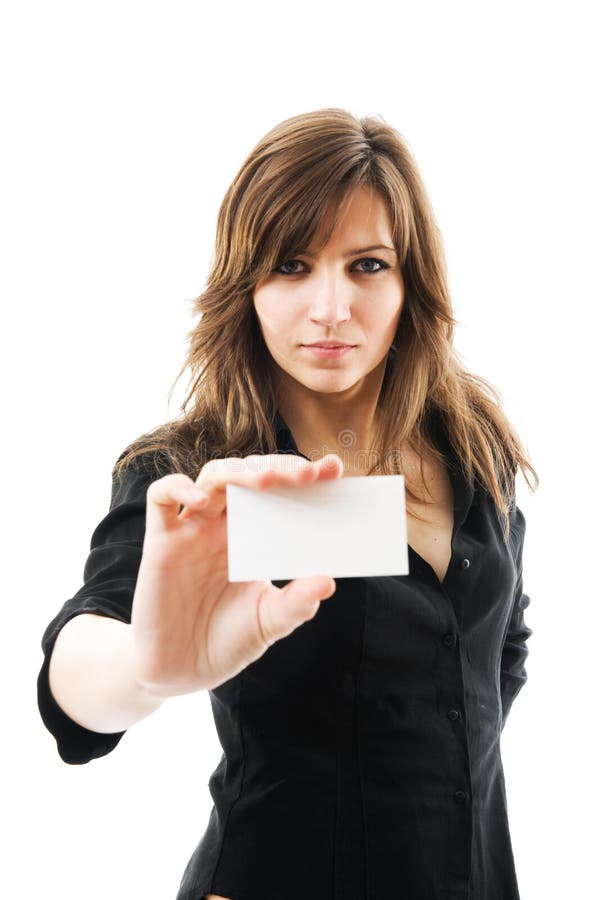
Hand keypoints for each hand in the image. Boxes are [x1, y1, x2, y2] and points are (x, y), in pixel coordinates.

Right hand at [129, 452, 342, 696]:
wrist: (181, 671)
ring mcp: (193, 529)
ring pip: (213, 477)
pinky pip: (161, 498)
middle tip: (309, 474)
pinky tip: (202, 500)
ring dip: (241, 472)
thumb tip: (328, 581)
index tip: (335, 471)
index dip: (304, 476)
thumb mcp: (269, 622)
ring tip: (269, 482)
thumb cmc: (227, 640)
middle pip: (250, 475)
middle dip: (280, 468)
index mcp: (255, 536)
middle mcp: (225, 525)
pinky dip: (179, 488)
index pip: (280, 492)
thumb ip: (296, 603)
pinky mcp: (160, 541)